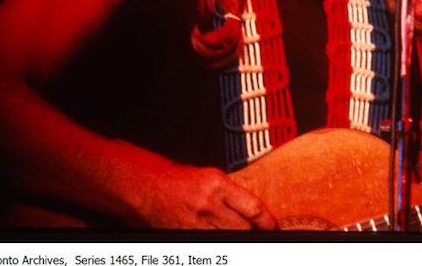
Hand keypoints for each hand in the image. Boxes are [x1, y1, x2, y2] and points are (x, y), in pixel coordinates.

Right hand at [130, 164, 276, 229]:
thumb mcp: (211, 178)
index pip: (252, 208)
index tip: (273, 226)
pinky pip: (210, 243)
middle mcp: (208, 204)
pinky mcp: (185, 234)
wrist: (148, 187)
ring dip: (237, 238)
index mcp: (218, 184)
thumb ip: (233, 194)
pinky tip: (221, 238)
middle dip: (253, 233)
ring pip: (228, 238)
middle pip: (242, 228)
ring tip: (241, 235)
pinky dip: (219, 243)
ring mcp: (196, 222)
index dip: (267, 221)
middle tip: (260, 233)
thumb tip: (255, 212)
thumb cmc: (180, 180)